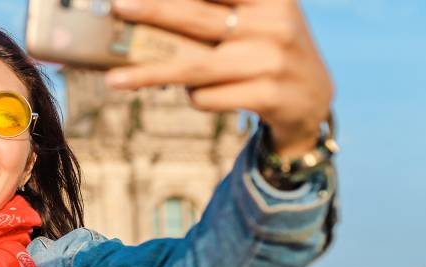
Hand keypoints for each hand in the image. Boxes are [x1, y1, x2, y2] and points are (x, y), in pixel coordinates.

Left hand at [105, 0, 333, 157]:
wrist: (311, 99)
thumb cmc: (265, 48)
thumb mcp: (255, 17)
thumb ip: (211, 9)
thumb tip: (147, 10)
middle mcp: (275, 23)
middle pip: (197, 18)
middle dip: (153, 11)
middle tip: (119, 6)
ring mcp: (273, 61)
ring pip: (194, 66)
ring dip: (149, 73)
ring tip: (114, 79)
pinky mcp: (269, 96)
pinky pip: (207, 97)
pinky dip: (192, 96)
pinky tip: (198, 92)